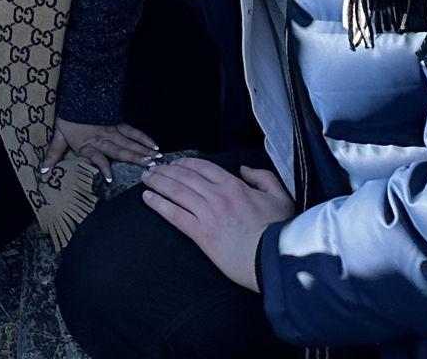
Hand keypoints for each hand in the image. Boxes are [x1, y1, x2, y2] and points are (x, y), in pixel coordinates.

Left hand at [45, 117, 161, 172]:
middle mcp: (103, 140)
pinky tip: (155, 146)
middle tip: (149, 167)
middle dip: (134, 159)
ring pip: (129, 143)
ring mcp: (112, 131)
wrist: (75, 95)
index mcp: (88, 146)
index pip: (96, 158)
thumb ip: (52, 155)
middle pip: (120, 151)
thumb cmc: (67, 120)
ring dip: (143, 151)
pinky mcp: (118, 124)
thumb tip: (42, 173)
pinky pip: (133, 131)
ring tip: (156, 160)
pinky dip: (144, 138)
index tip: (109, 178)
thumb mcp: (58, 136)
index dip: (102, 167)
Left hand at [141, 157, 295, 290]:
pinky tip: (147, 199)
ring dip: (157, 182)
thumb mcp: (280, 198)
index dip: (184, 163)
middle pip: (183, 176)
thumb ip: (263, 178)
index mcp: (233, 185)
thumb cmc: (280, 232)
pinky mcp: (201, 234)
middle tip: (153, 169)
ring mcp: (207, 214)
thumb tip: (243, 169)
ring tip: (146, 179)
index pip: (201, 166)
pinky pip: (174, 214)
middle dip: (165, 170)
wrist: (276, 263)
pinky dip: (158, 203)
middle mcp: (217, 195)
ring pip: (175, 190)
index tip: (174, 164)